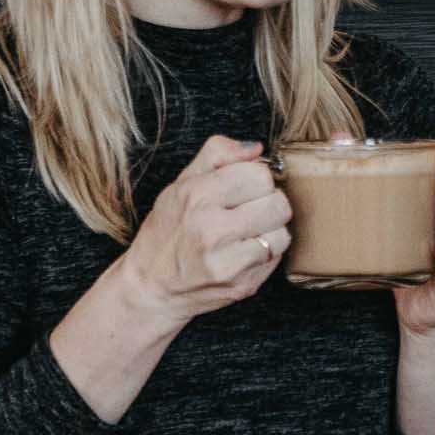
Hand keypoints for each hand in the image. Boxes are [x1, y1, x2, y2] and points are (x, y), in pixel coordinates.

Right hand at [119, 135, 287, 322]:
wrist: (152, 286)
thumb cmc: (168, 232)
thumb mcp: (179, 185)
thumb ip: (216, 156)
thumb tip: (256, 148)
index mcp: (195, 196)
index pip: (258, 175)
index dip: (257, 179)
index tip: (245, 188)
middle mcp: (209, 229)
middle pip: (278, 203)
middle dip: (270, 203)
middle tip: (251, 210)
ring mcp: (227, 261)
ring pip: (283, 232)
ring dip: (271, 230)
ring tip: (247, 232)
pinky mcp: (242, 284)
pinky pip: (276, 258)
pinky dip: (267, 252)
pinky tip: (246, 251)